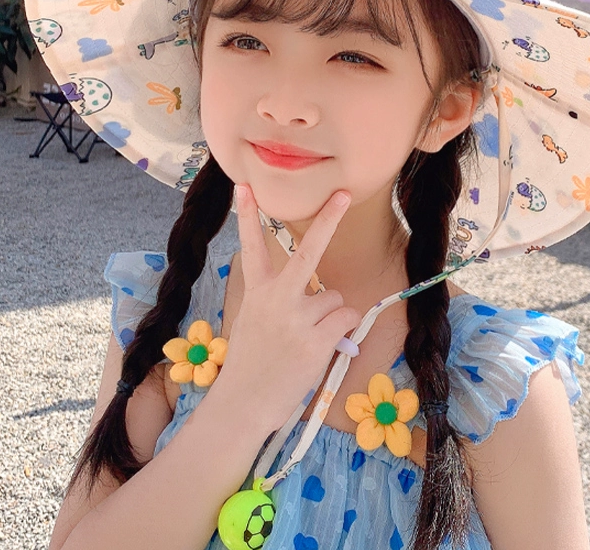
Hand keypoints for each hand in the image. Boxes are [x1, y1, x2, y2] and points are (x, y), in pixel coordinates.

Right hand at [210, 184, 360, 432]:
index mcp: (257, 292)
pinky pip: (345, 320)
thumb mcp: (253, 321)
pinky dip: (342, 332)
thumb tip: (325, 295)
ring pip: (335, 298)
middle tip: (342, 195)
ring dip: (330, 316)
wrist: (243, 404)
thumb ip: (280, 301)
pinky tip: (322, 346)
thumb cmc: (250, 362)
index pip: (251, 247)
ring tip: (308, 339)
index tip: (245, 186)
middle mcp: (276, 300)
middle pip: (307, 253)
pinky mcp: (316, 341)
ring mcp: (297, 320)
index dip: (247, 215)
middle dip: (327, 220)